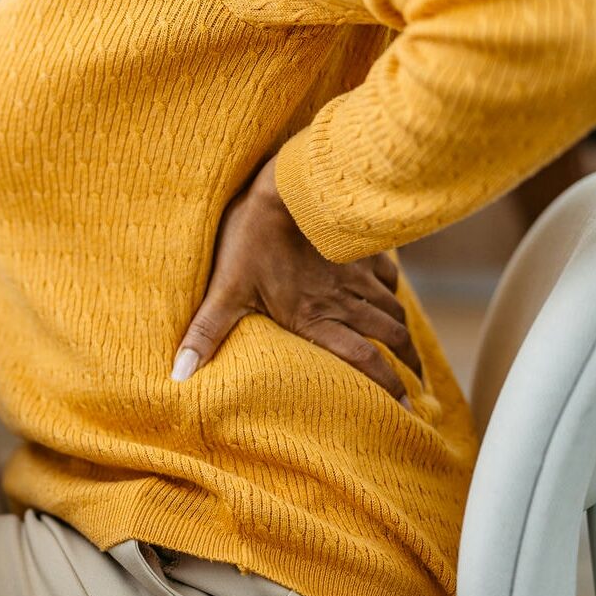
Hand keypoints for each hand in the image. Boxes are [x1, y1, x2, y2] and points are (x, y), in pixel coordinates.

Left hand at [172, 157, 421, 404]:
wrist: (284, 187)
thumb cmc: (251, 239)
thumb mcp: (224, 290)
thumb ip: (206, 334)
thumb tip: (179, 375)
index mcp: (314, 318)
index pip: (362, 360)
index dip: (387, 386)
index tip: (404, 408)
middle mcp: (343, 301)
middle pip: (389, 338)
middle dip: (407, 365)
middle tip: (417, 389)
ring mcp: (356, 274)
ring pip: (393, 310)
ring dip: (404, 334)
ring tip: (410, 352)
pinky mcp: (360, 249)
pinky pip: (389, 275)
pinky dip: (394, 292)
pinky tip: (391, 297)